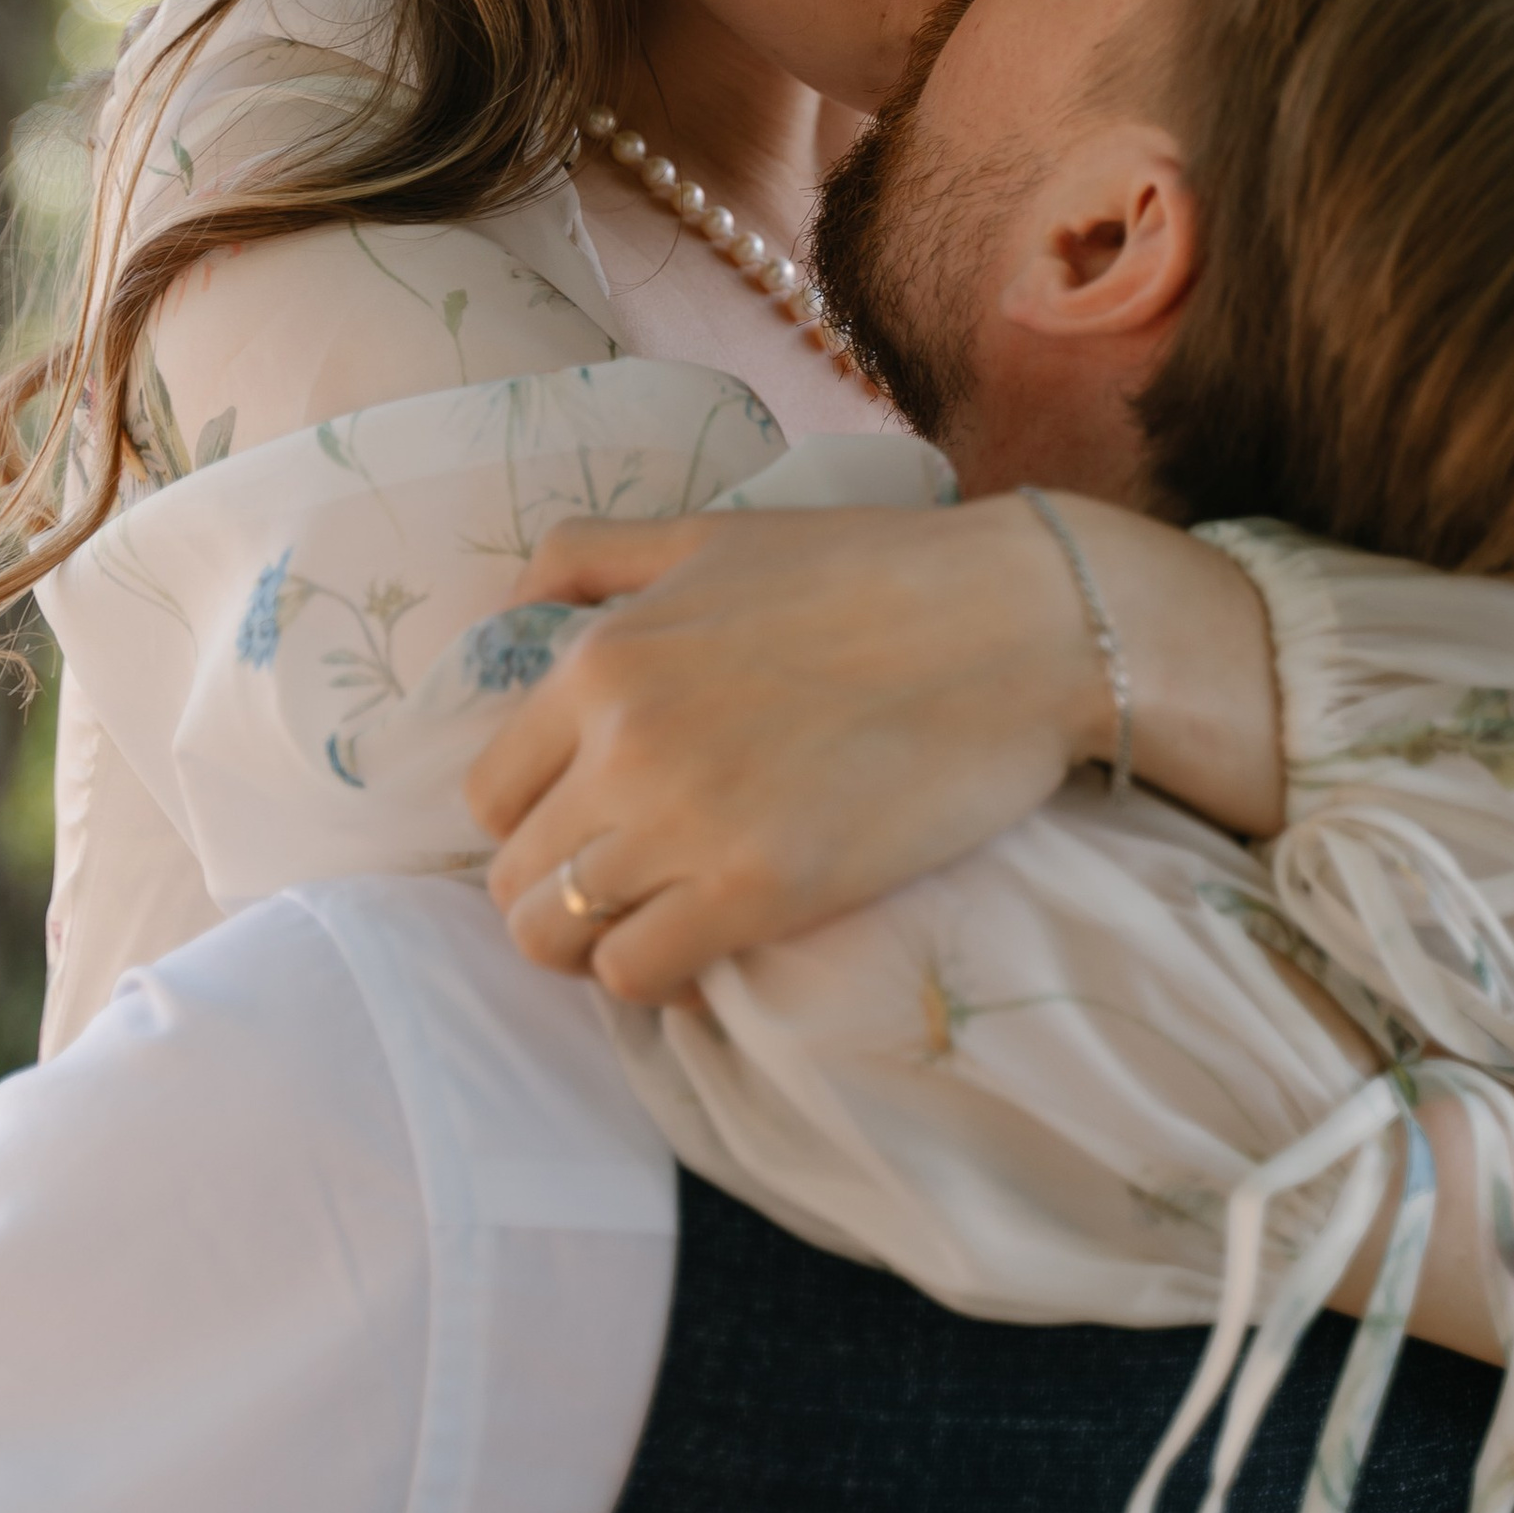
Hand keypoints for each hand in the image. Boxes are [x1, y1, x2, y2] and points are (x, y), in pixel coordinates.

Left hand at [470, 500, 1117, 1001]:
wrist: (1022, 625)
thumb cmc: (874, 572)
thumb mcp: (711, 532)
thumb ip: (592, 557)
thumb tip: (508, 612)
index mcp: (600, 657)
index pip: (491, 793)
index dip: (530, 824)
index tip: (587, 830)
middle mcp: (620, 742)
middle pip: (515, 878)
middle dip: (557, 893)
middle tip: (628, 888)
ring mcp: (684, 822)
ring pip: (558, 936)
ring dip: (595, 945)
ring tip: (657, 925)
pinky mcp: (758, 891)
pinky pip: (638, 976)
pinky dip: (655, 980)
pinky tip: (701, 954)